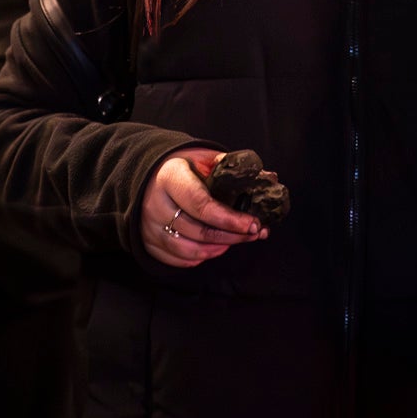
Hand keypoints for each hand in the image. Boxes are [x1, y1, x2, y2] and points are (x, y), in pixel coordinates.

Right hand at [140, 148, 267, 267]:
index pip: (201, 205)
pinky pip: (178, 260)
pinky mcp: (148, 242)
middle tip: (254, 232)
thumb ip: (231, 167)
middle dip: (232, 236)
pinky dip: (201, 257)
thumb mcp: (202, 157)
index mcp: (170, 177)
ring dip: (219, 249)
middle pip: (199, 231)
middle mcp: (155, 204)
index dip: (229, 219)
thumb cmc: (182, 167)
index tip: (252, 223)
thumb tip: (269, 177)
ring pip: (189, 249)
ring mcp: (149, 226)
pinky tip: (216, 247)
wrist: (149, 175)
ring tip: (237, 239)